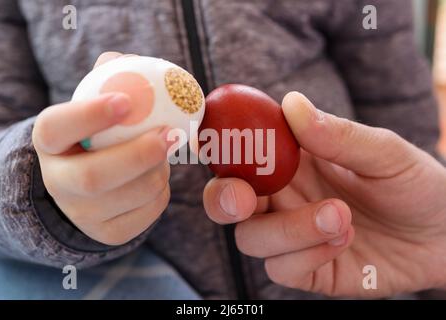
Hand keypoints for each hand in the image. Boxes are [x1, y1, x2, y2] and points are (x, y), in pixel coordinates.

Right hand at [32, 52, 170, 244]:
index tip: (126, 101)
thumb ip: (108, 80)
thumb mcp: (94, 107)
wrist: (88, 186)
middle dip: (139, 155)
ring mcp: (81, 214)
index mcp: (49, 142)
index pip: (56, 127)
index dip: (89, 115)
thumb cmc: (99, 136)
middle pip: (93, 177)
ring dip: (158, 171)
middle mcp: (58, 182)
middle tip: (171, 134)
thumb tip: (132, 61)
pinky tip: (158, 176)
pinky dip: (163, 191)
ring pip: (130, 196)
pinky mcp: (109, 233)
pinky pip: (148, 212)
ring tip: (164, 152)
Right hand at [203, 92, 445, 296]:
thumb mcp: (384, 153)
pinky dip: (308, 254)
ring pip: (250, 238)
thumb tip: (291, 103)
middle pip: (226, 201)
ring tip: (341, 216)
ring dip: (288, 229)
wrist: (443, 236)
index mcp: (291, 161)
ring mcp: (292, 234)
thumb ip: (337, 134)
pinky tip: (344, 240)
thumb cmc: (413, 184)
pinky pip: (281, 268)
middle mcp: (283, 197)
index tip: (216, 145)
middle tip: (244, 199)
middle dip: (224, 200)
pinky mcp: (306, 268)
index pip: (240, 153)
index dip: (219, 148)